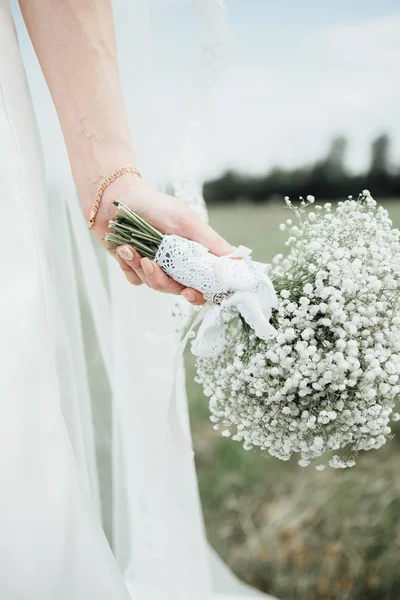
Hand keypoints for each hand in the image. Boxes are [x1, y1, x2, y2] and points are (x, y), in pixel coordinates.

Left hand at [89, 175, 231, 304]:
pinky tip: (124, 248)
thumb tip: (240, 261)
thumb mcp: (187, 222)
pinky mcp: (134, 267)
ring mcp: (156, 266)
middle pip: (176, 288)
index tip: (190, 292)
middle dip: (162, 279)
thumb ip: (211, 243)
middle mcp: (176, 263)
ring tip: (132, 248)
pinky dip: (129, 265)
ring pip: (154, 285)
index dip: (200, 293)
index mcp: (193, 254)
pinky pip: (135, 279)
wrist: (116, 199)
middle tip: (152, 265)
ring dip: (142, 267)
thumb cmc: (155, 205)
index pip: (203, 283)